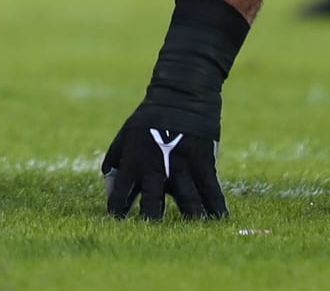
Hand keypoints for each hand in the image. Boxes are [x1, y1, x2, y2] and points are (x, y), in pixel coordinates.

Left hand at [102, 107, 226, 220]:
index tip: (119, 225)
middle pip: (153, 204)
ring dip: (190, 218)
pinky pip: (211, 189)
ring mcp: (182, 166)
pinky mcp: (203, 162)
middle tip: (153, 235)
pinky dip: (216, 206)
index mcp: (134, 162)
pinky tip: (220, 218)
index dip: (117, 213)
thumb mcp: (125, 136)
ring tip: (193, 231)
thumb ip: (115, 162)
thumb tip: (109, 189)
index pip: (120, 195)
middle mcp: (157, 168)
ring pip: (187, 201)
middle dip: (152, 221)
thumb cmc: (150, 118)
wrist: (181, 95)